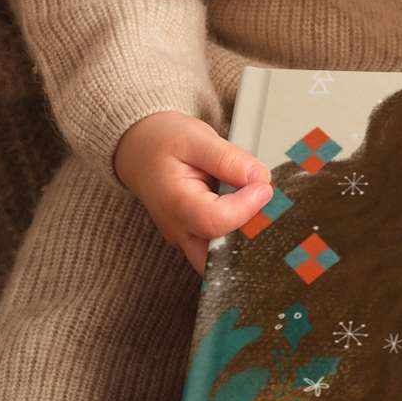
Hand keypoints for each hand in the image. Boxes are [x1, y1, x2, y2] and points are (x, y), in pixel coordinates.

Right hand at [114, 112, 272, 270]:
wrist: (139, 149)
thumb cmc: (162, 142)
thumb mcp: (195, 138)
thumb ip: (228, 159)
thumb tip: (260, 178)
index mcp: (176, 204)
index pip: (218, 221)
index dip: (247, 206)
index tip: (262, 186)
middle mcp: (178, 230)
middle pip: (219, 258)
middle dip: (247, 238)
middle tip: (262, 208)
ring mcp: (184, 239)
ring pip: (219, 262)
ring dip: (242, 242)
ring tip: (253, 208)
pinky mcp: (192, 239)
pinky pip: (217, 251)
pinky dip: (235, 237)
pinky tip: (244, 210)